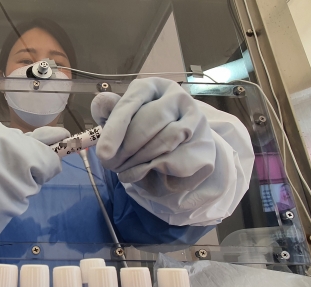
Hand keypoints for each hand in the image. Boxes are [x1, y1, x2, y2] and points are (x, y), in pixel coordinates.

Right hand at [0, 88, 69, 237]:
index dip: (39, 159)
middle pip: (37, 181)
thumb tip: (64, 136)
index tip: (25, 157)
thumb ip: (36, 138)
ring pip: (23, 199)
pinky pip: (8, 215)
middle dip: (24, 174)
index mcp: (16, 153)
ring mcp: (4, 207)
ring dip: (11, 191)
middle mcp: (13, 182)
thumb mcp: (0, 134)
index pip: (51, 164)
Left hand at [91, 77, 253, 225]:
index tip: (103, 154)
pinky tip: (147, 176)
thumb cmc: (141, 129)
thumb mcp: (121, 118)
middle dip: (127, 149)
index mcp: (152, 86)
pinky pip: (181, 161)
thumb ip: (109, 111)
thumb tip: (104, 103)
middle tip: (112, 165)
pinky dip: (159, 173)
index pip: (131, 104)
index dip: (115, 130)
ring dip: (142, 161)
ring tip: (126, 171)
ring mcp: (196, 119)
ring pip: (167, 141)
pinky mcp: (206, 144)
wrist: (179, 146)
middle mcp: (177, 97)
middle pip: (150, 122)